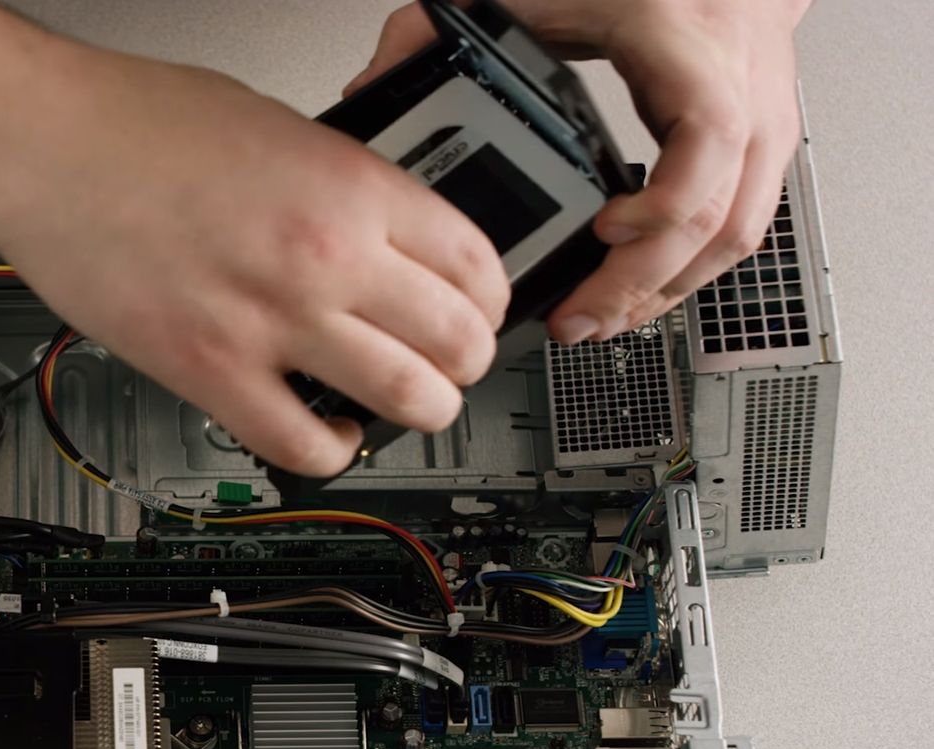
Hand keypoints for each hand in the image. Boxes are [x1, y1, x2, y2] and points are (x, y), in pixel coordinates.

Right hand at [0, 47, 508, 476]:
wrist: (40, 142)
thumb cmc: (134, 121)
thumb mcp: (276, 124)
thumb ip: (340, 184)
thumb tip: (381, 232)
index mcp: (348, 185)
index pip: (475, 262)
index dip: (493, 298)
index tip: (481, 310)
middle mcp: (323, 256)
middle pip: (458, 339)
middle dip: (469, 361)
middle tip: (452, 363)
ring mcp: (269, 320)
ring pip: (407, 401)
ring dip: (423, 411)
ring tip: (407, 405)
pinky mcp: (207, 371)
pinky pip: (302, 446)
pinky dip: (331, 452)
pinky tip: (326, 433)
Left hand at [347, 0, 810, 343]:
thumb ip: (445, 25)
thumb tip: (378, 81)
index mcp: (687, 44)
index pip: (707, 137)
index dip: (663, 203)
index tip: (603, 232)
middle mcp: (742, 89)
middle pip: (721, 215)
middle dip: (645, 284)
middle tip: (580, 320)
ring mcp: (765, 124)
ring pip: (737, 236)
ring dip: (667, 292)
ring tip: (599, 322)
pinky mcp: (765, 151)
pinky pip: (739, 231)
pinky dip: (687, 273)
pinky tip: (637, 295)